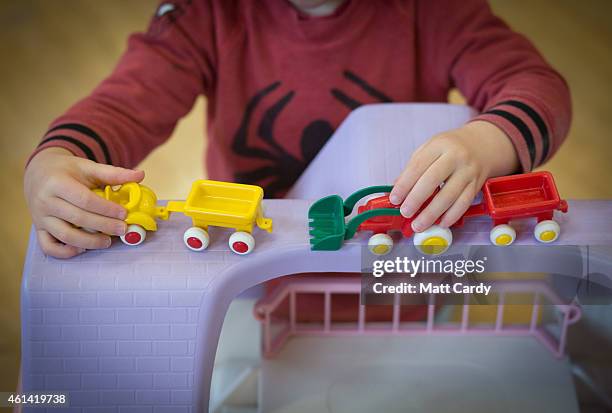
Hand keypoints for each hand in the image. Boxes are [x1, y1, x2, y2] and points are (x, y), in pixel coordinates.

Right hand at [24, 147, 144, 257]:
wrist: (39, 172)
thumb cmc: (67, 171)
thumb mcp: (88, 167)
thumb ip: (113, 173)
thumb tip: (140, 175)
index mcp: (57, 183)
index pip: (85, 200)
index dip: (106, 209)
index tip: (124, 213)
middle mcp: (46, 201)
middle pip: (78, 218)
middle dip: (103, 226)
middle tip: (122, 229)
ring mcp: (41, 217)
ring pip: (64, 235)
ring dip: (89, 242)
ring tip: (108, 241)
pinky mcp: (39, 229)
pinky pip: (49, 247)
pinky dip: (65, 252)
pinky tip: (83, 249)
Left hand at [389, 121, 518, 231]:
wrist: (482, 145)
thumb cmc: (450, 148)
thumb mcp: (430, 148)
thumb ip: (413, 167)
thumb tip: (397, 188)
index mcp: (439, 145)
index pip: (418, 166)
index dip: (404, 184)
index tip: (394, 198)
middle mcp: (455, 157)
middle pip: (432, 180)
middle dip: (416, 199)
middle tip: (405, 212)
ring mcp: (468, 171)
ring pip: (449, 196)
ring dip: (431, 214)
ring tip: (418, 224)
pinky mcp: (476, 184)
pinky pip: (464, 203)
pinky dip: (451, 216)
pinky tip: (440, 223)